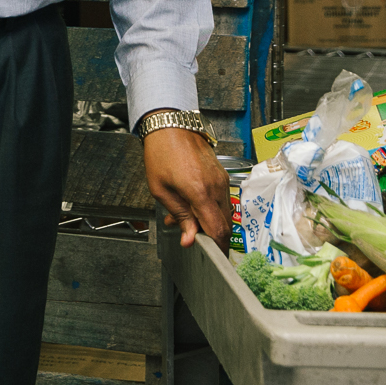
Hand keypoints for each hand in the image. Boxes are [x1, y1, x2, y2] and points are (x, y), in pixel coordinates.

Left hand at [144, 127, 230, 247]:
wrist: (171, 126)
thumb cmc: (161, 154)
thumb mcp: (161, 190)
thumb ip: (180, 216)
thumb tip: (190, 239)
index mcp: (200, 193)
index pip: (218, 230)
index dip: (218, 249)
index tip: (213, 259)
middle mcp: (217, 187)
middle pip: (224, 225)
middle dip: (210, 236)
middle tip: (190, 236)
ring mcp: (222, 181)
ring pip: (224, 213)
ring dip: (208, 221)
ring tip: (183, 216)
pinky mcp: (223, 176)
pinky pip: (222, 199)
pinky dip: (210, 208)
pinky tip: (190, 203)